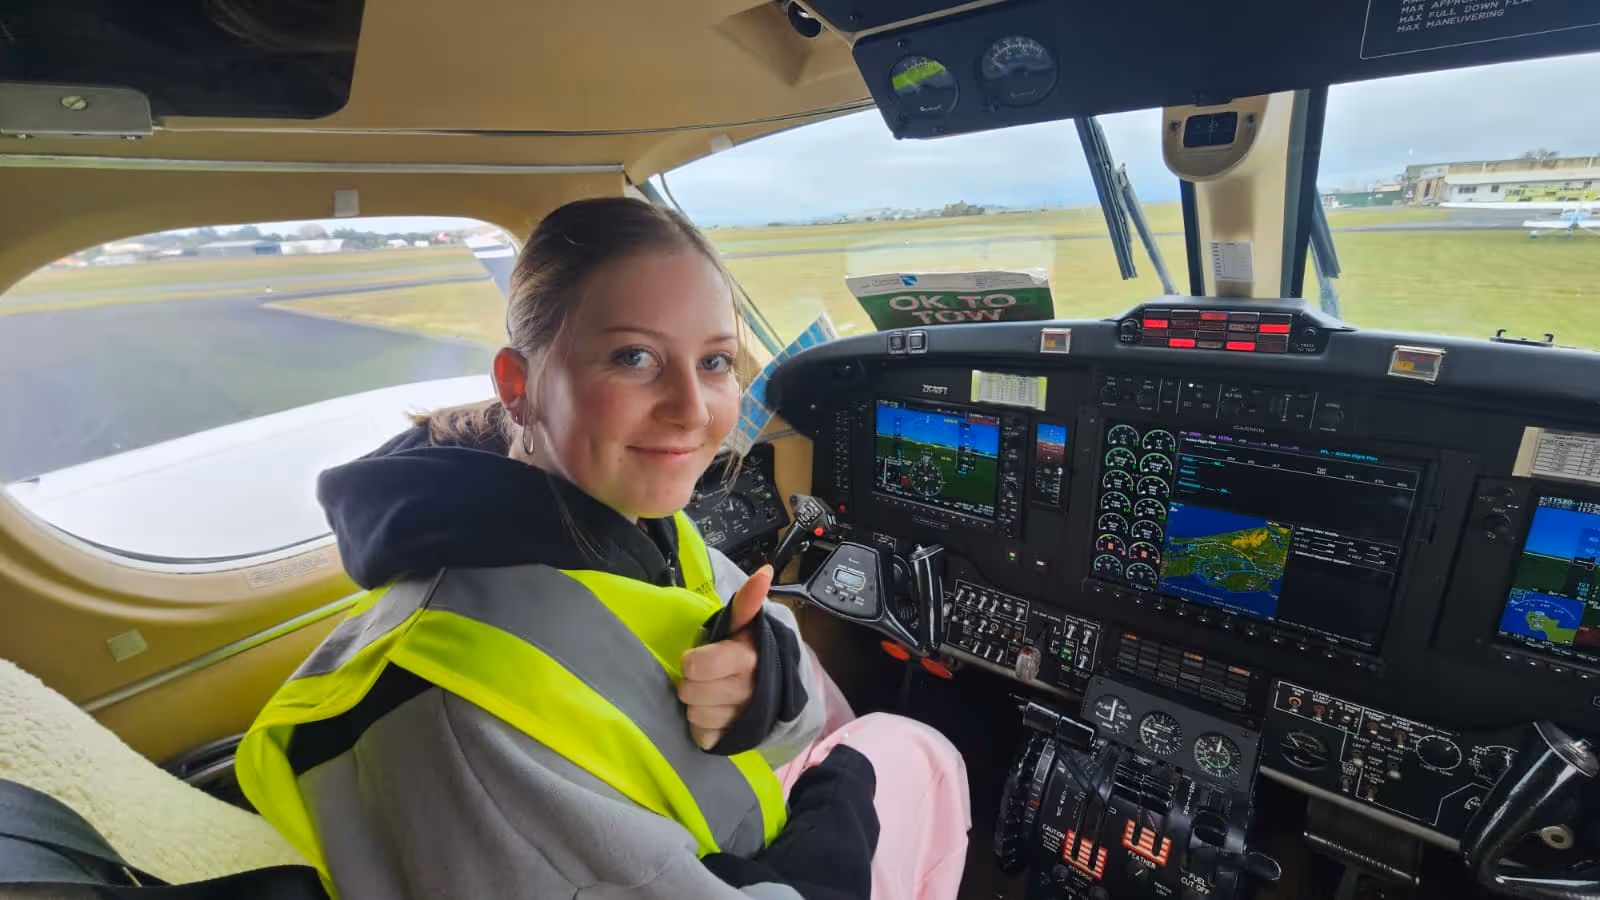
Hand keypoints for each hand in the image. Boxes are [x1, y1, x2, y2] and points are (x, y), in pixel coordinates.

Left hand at [680, 564, 772, 750]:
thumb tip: (763, 572)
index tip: (700, 658)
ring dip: (697, 706)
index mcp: (747, 659)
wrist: (781, 692)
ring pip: (694, 716)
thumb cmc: (753, 653)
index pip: (695, 665)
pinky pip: (702, 737)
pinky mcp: (735, 740)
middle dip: (692, 683)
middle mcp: (747, 691)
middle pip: (689, 692)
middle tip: (704, 677)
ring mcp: (742, 719)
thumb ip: (748, 601)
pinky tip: (713, 715)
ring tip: (710, 695)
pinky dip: (703, 729)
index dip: (692, 661)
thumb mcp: (749, 626)